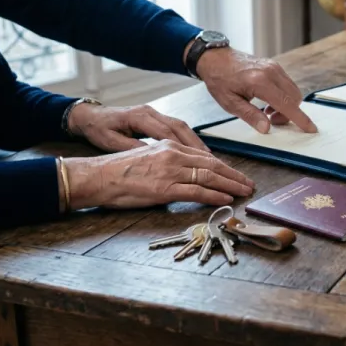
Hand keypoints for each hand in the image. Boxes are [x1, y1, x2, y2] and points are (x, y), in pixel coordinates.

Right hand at [64, 139, 254, 210]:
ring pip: (208, 178)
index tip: (237, 175)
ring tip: (243, 192)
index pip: (205, 157)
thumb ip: (170, 163)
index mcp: (169, 146)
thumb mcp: (148, 157)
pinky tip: (225, 199)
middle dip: (234, 175)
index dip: (225, 167)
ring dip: (230, 186)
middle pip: (212, 166)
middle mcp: (173, 155)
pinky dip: (213, 196)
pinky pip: (195, 192)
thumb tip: (188, 175)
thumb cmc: (119, 171)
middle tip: (248, 184)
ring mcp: (169, 172)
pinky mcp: (164, 189)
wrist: (97, 176)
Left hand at [68, 103, 208, 152]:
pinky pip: (176, 128)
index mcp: (139, 116)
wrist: (89, 116)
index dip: (184, 146)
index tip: (197, 160)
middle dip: (197, 144)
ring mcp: (154, 113)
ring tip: (210, 158)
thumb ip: (133, 148)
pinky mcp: (154, 118)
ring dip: (196, 142)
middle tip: (212, 161)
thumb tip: (153, 158)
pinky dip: (188, 140)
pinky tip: (196, 152)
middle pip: (180, 127)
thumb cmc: (97, 129)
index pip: (167, 132)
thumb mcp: (110, 141)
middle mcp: (150, 112)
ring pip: (181, 126)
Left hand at [195, 47, 316, 133]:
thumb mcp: (230, 103)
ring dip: (286, 105)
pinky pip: (288, 84)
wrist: (215, 57)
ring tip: (267, 111)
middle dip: (289, 114)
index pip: (287, 104)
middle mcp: (271, 72)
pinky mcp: (274, 66)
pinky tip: (268, 101)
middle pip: (295, 98)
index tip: (310, 129)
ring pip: (294, 91)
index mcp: (260, 82)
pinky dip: (284, 96)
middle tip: (270, 120)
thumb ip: (250, 115)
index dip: (300, 119)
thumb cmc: (219, 79)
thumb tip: (266, 128)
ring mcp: (275, 67)